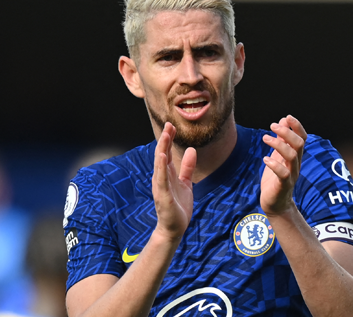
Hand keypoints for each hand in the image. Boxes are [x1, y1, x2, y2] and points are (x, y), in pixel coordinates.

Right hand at [152, 122, 196, 240]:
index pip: (167, 152)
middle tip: (168, 125)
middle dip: (165, 140)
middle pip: (162, 155)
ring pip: (160, 164)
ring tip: (165, 136)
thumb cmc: (178, 206)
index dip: (169, 139)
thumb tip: (192, 150)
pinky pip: (161, 179)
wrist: (174, 228)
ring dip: (162, 149)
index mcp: (167, 174)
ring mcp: (161, 186)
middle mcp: (161, 177)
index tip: (171, 125)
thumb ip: (188, 167)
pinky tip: (162, 156)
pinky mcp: (162, 195)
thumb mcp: (186, 183)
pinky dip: (161, 167)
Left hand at [260, 115, 306, 214]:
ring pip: (292, 156)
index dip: (297, 126)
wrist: (275, 203)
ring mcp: (291, 175)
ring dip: (279, 144)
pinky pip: (284, 174)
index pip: (302, 138)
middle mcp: (296, 164)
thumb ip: (281, 140)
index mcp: (295, 156)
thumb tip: (282, 120)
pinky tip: (265, 159)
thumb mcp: (277, 156)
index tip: (287, 117)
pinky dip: (275, 164)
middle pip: (299, 144)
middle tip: (272, 126)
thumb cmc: (275, 179)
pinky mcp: (283, 185)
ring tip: (265, 138)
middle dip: (287, 132)